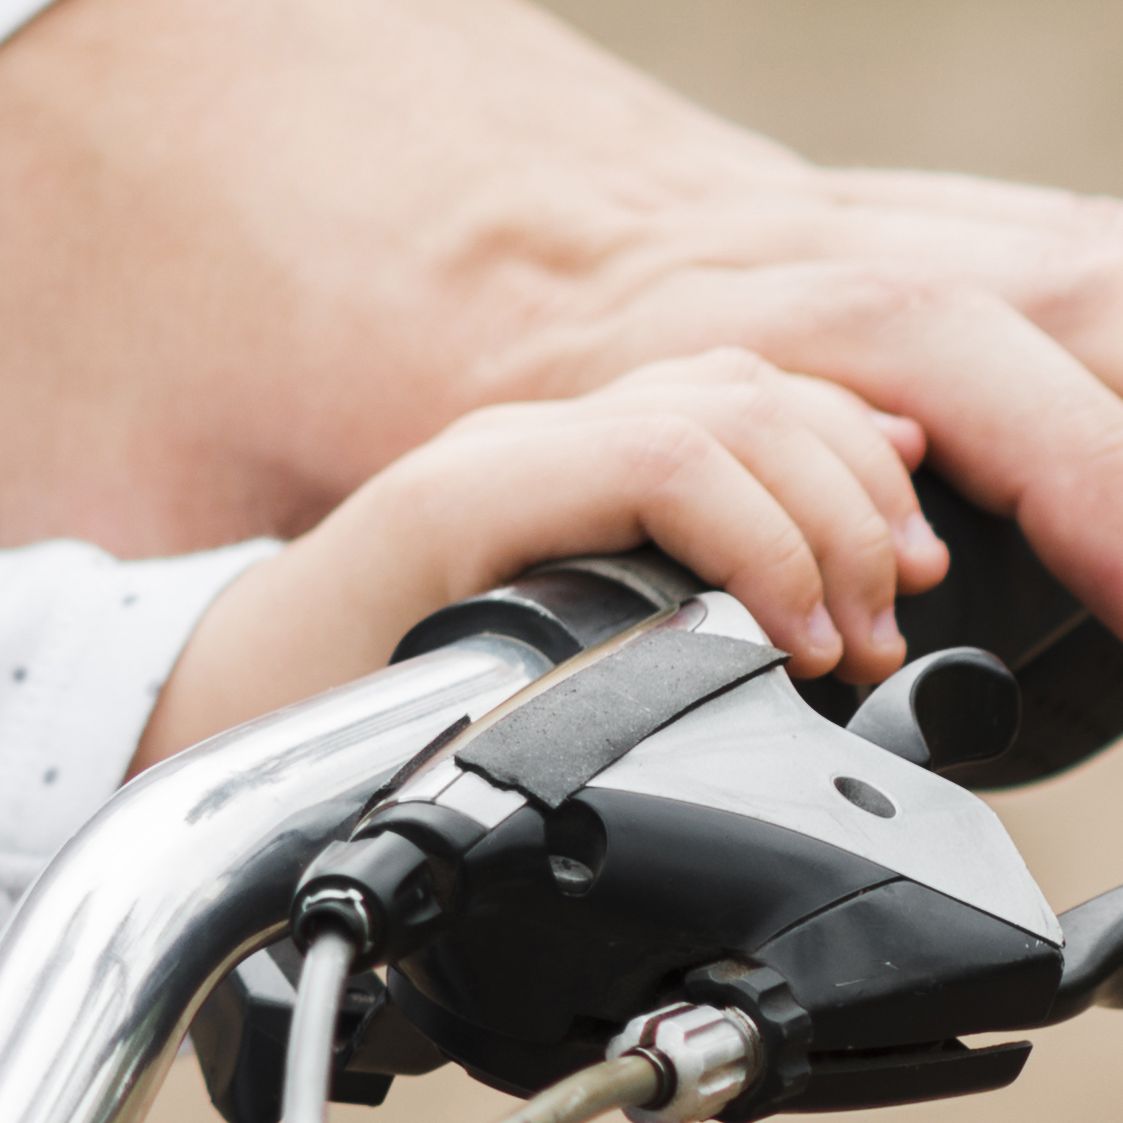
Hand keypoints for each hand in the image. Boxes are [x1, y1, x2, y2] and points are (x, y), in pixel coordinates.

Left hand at [0, 0, 1122, 668]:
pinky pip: (1040, 256)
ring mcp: (759, 209)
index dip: (1061, 486)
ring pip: (1094, 270)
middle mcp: (705, 249)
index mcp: (560, 331)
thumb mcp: (93, 477)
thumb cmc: (93, 251)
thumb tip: (187, 807)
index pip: (890, 376)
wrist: (82, 4)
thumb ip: (172, 638)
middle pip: (1067, 304)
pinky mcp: (776, 208)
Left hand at [142, 348, 936, 763]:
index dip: (776, 544)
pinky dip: (823, 453)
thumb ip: (530, 716)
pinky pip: (728, 411)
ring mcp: (554, 440)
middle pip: (735, 409)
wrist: (233, 685)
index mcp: (468, 492)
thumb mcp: (403, 722)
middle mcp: (517, 444)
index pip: (672, 455)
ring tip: (889, 596)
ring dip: (846, 488)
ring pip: (745, 395)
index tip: (816, 652)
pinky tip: (882, 500)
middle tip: (872, 641)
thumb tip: (689, 727)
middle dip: (837, 523)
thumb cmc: (301, 711)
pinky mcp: (586, 460)